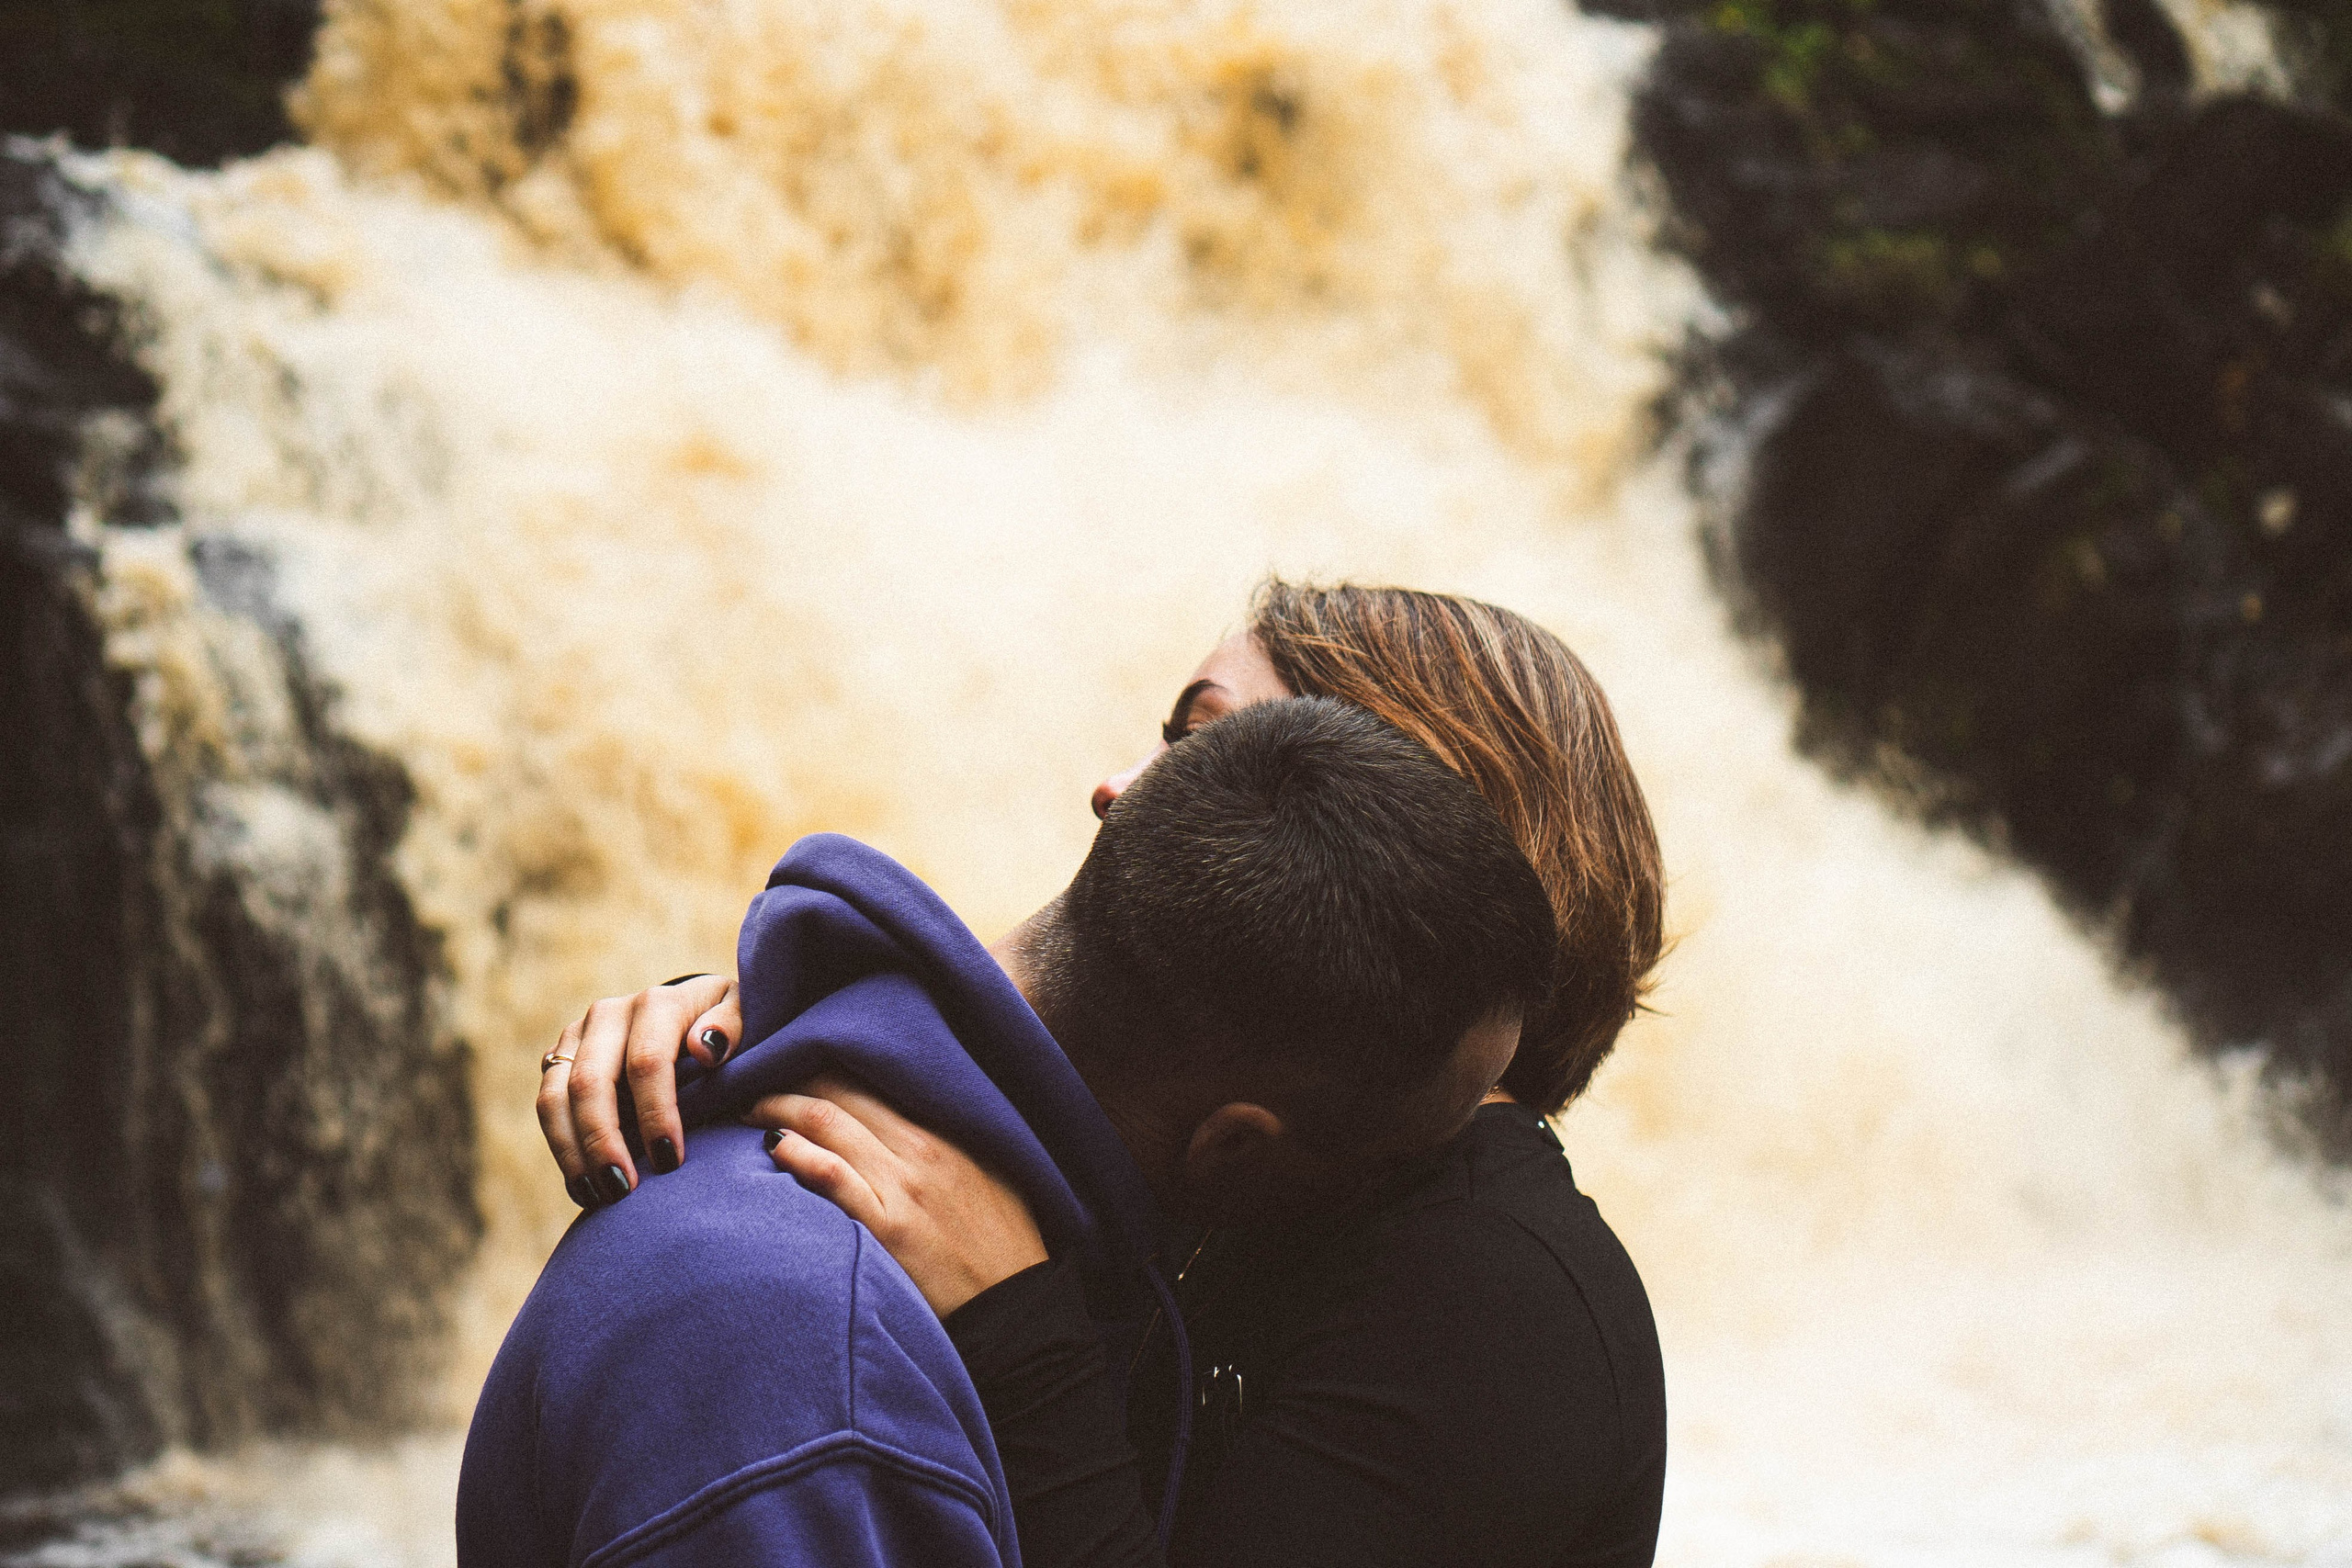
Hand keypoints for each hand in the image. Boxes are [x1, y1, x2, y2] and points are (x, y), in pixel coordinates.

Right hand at [539, 974, 740, 1206]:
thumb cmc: (725, 1025)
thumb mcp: (744, 1015)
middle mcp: (608, 1014)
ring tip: (597, 1196)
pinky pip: (547, 1108)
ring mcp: (577, 1036)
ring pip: (554, 1098)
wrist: (691, 1011)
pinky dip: (562, 1150)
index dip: (655, 1115)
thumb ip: (732, 1025)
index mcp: (656, 1003)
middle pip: (590, 1083)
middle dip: (603, 1141)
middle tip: (623, 1190)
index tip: (670, 1161)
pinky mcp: (559, 1060)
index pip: (646, 1062)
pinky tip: (583, 1186)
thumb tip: (705, 1049)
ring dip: (572, 1152)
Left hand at [748, 1077, 1047, 1317]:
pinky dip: (798, 1153)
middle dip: (791, 1078)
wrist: (1017, 1313)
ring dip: (780, 1108)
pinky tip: (773, 1146)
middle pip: (841, 1092)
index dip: (827, 1065)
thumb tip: (909, 1120)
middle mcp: (923, 1149)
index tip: (797, 1062)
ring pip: (828, 1123)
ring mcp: (903, 1187)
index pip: (874, 1079)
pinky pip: (831, 1175)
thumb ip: (951, 1142)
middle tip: (758, 1078)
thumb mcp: (992, 1175)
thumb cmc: (1004, 1247)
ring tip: (750, 1108)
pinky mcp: (887, 1228)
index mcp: (947, 1132)